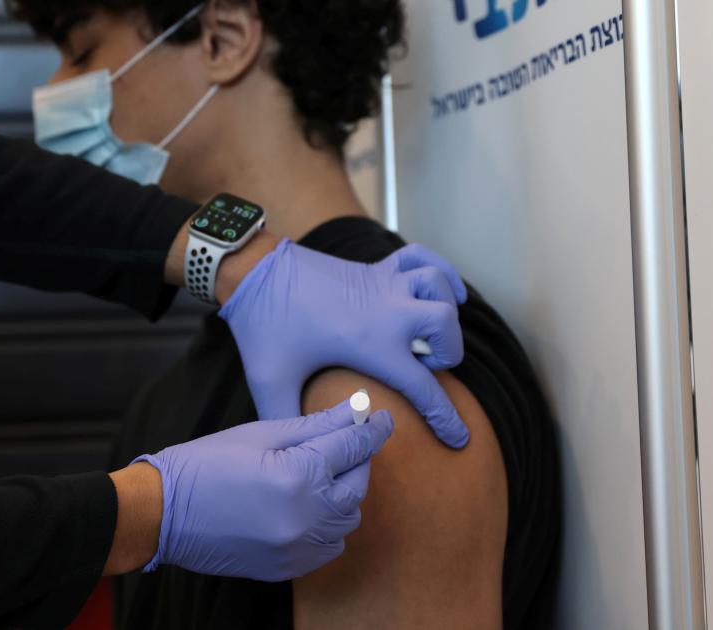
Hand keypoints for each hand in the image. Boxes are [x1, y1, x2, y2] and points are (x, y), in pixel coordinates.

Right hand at [133, 400, 393, 581]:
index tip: (382, 418)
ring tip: (324, 473)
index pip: (352, 448)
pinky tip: (311, 506)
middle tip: (347, 442)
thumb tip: (355, 410)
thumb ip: (315, 425)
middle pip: (356, 484)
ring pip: (348, 518)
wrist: (164, 513)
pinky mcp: (288, 568)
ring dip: (344, 493)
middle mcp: (305, 517)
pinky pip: (330, 547)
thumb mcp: (261, 433)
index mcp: (297, 476)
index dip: (371, 429)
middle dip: (357, 460)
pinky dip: (330, 525)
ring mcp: (298, 547)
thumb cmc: (207, 463)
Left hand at [219, 239, 470, 447]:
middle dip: (448, 352)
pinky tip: (439, 288)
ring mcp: (383, 283)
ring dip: (444, 309)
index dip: (445, 417)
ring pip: (439, 286)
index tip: (459, 439)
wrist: (254, 271)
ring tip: (426, 331)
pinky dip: (439, 270)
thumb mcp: (271, 380)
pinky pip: (421, 256)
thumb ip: (286, 420)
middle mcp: (386, 309)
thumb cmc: (264, 325)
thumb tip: (298, 455)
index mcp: (369, 342)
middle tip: (422, 367)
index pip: (423, 386)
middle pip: (445, 325)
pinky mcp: (374, 266)